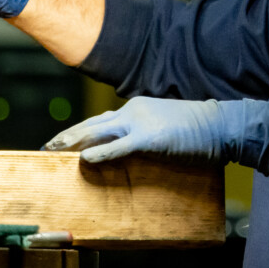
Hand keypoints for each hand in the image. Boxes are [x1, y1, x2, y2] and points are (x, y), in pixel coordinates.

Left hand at [44, 96, 268, 173]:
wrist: (221, 124)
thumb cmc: (198, 129)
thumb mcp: (165, 127)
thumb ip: (144, 135)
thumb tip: (129, 150)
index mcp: (136, 108)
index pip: (101, 120)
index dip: (80, 131)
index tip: (62, 140)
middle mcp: (133, 110)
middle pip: (92, 123)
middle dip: (68, 136)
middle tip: (47, 147)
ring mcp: (140, 122)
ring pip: (97, 131)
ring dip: (73, 141)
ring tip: (53, 150)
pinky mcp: (149, 138)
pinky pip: (118, 147)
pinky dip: (99, 153)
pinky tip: (84, 159)